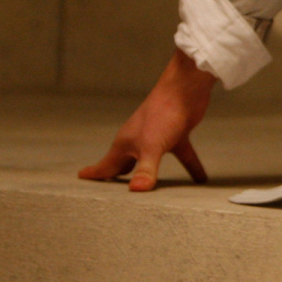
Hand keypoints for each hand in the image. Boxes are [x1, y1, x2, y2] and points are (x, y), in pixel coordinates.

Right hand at [79, 48, 215, 190]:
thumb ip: (146, 169)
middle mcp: (139, 142)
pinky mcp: (176, 135)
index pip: (106, 165)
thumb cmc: (163, 113)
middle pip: (125, 165)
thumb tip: (137, 190)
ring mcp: (157, 137)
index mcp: (126, 145)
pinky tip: (200, 179)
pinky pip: (183, 155)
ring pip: (152, 161)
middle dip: (118, 178)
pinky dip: (191, 167)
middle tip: (111, 192)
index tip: (80, 178)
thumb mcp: (152, 146)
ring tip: (153, 194)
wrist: (185, 88)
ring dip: (152, 175)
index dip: (94, 174)